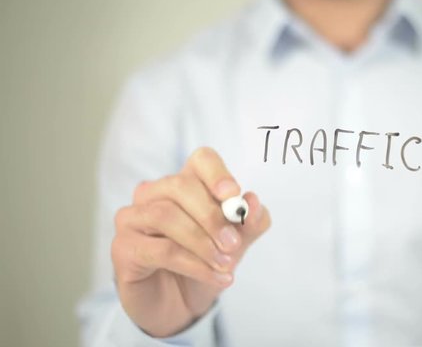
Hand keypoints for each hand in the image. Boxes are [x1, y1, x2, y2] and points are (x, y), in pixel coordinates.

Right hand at [111, 147, 270, 336]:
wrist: (179, 304)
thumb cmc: (203, 263)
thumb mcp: (235, 245)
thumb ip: (249, 224)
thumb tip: (253, 202)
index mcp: (185, 184)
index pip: (201, 160)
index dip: (217, 173)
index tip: (233, 194)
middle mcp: (153, 194)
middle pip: (180, 185)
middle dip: (212, 216)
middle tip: (234, 244)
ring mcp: (133, 218)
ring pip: (166, 216)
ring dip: (202, 243)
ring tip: (226, 265)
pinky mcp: (123, 248)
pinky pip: (160, 250)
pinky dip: (194, 265)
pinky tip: (216, 277)